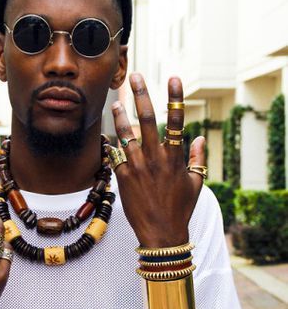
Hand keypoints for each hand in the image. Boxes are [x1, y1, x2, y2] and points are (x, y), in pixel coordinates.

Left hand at [111, 73, 205, 247]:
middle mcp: (157, 157)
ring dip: (120, 114)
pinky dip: (112, 141)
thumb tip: (199, 138)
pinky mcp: (124, 176)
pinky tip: (108, 131)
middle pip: (147, 118)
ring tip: (115, 100)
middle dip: (141, 94)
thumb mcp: (195, 183)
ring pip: (126, 133)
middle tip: (134, 76)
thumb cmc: (180, 208)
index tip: (173, 78)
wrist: (161, 233)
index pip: (177, 120)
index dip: (175, 97)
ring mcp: (139, 166)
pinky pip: (115, 153)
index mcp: (176, 157)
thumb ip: (196, 158)